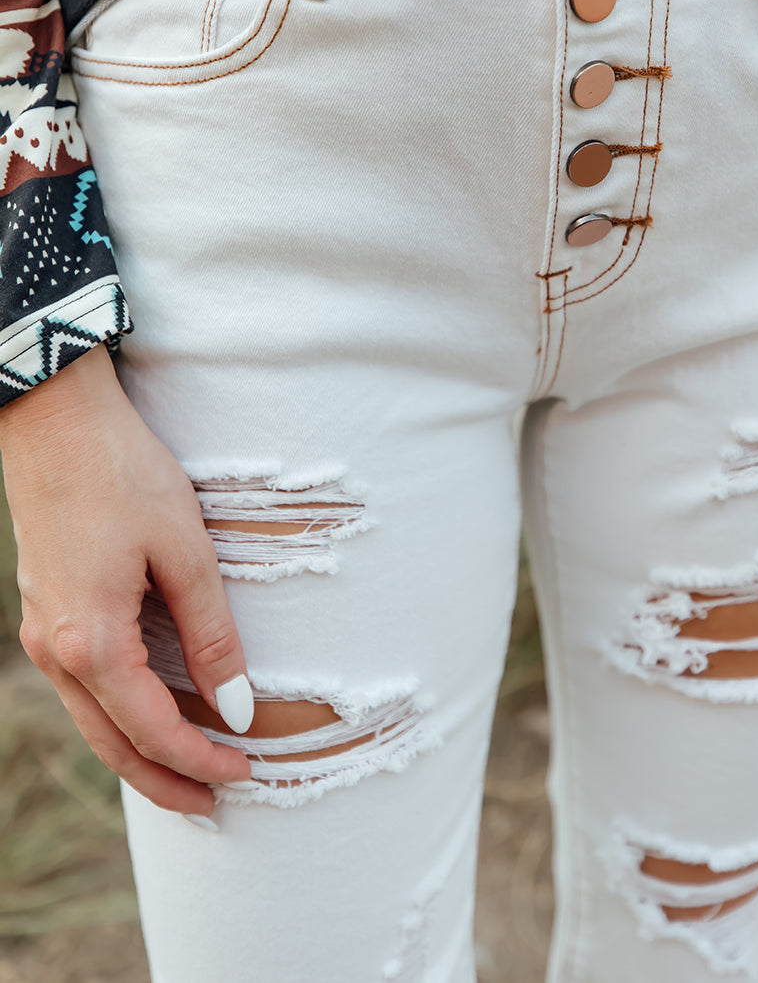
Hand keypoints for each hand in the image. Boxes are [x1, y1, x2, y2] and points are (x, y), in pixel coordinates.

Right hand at [1, 345, 252, 816]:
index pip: (153, 732)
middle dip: (165, 781)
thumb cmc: (123, 475)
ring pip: (92, 720)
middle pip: (113, 745)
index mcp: (92, 644)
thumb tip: (239, 709)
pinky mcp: (45, 611)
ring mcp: (43, 633)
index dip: (202, 761)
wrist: (54, 420)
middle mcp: (57, 652)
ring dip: (139, 753)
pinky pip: (82, 687)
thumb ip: (213, 635)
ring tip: (188, 772)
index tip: (247, 772)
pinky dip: (117, 715)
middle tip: (216, 804)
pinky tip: (148, 712)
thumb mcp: (186, 551)